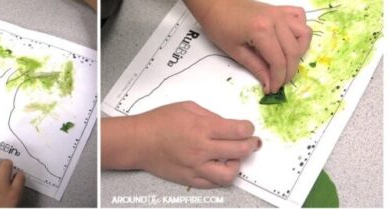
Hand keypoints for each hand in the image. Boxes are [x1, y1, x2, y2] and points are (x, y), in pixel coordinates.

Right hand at [102, 101, 259, 187]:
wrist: (138, 141)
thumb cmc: (158, 122)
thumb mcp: (187, 107)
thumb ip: (210, 116)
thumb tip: (226, 125)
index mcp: (202, 128)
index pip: (239, 130)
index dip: (248, 128)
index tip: (247, 128)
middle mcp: (201, 149)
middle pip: (240, 151)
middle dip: (251, 145)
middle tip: (252, 143)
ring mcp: (196, 166)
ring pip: (229, 174)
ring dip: (236, 165)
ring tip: (231, 158)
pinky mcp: (189, 178)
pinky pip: (213, 183)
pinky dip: (219, 176)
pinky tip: (217, 166)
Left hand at [186, 0, 311, 93]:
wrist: (215, 5)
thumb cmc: (219, 26)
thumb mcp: (235, 51)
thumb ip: (256, 68)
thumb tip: (270, 84)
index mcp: (261, 30)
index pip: (278, 60)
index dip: (278, 78)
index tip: (273, 89)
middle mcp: (276, 20)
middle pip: (293, 51)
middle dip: (289, 71)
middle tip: (279, 82)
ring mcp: (280, 13)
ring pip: (304, 34)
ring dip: (299, 51)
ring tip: (286, 62)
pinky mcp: (280, 9)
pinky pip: (300, 18)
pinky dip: (299, 31)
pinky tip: (289, 40)